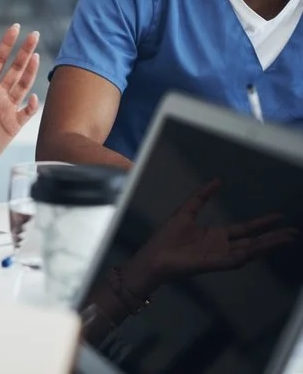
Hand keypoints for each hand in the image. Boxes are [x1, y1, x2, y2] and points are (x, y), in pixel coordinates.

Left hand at [0, 24, 40, 170]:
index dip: (6, 44)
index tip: (15, 28)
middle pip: (15, 68)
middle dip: (24, 51)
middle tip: (34, 34)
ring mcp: (8, 108)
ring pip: (23, 85)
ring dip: (30, 71)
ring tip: (35, 56)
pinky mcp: (14, 124)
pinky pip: (26, 112)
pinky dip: (32, 104)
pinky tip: (33, 96)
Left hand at [124, 179, 296, 292]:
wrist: (154, 256)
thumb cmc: (167, 237)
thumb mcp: (186, 211)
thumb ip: (201, 197)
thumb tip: (217, 180)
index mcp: (216, 235)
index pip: (245, 229)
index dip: (262, 223)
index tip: (279, 217)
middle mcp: (222, 246)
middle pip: (253, 241)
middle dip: (273, 237)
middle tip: (292, 232)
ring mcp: (219, 256)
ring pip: (249, 251)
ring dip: (266, 245)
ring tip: (285, 239)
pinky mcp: (213, 264)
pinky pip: (234, 259)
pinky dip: (247, 255)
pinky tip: (259, 249)